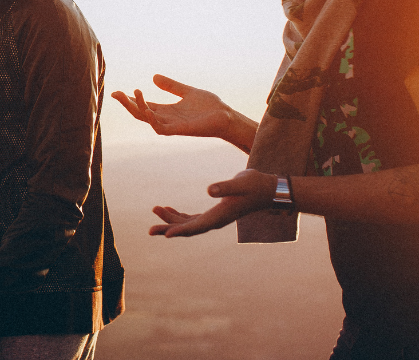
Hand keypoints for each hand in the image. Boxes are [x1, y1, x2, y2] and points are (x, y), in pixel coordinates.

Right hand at [112, 74, 231, 139]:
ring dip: (137, 108)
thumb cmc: (209, 107)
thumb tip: (154, 77)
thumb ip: (171, 86)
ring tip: (132, 94)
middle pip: (141, 113)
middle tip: (116, 94)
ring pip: (147, 119)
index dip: (130, 100)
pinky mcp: (180, 130)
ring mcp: (172, 125)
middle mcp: (166, 118)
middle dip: (127, 104)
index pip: (144, 106)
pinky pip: (161, 128)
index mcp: (167, 110)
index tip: (117, 92)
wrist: (226, 117)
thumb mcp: (187, 91)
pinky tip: (147, 110)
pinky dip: (152, 120)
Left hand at [149, 169, 276, 237]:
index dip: (180, 231)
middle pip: (188, 228)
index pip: (196, 227)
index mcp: (219, 216)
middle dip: (169, 228)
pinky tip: (169, 208)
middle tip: (150, 230)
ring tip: (155, 210)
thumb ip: (224, 187)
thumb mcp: (240, 183)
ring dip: (171, 219)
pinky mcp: (215, 211)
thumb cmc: (255, 186)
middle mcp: (215, 220)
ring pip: (188, 223)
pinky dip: (180, 215)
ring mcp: (215, 217)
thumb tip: (208, 190)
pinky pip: (193, 218)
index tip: (164, 235)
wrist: (268, 189)